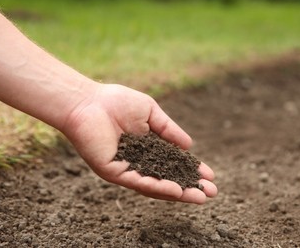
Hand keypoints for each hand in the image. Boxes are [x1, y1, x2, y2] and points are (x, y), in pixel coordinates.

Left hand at [62, 83, 217, 203]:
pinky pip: (138, 182)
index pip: (173, 164)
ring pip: (155, 186)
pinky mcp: (114, 172)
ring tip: (199, 197)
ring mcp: (127, 169)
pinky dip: (158, 187)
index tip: (210, 176)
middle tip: (211, 193)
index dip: (192, 170)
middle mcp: (139, 163)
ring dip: (178, 193)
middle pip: (167, 179)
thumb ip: (169, 130)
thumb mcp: (151, 114)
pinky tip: (175, 190)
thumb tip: (190, 146)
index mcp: (148, 149)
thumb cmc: (117, 102)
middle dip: (189, 187)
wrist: (88, 101)